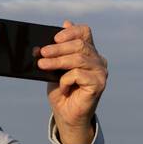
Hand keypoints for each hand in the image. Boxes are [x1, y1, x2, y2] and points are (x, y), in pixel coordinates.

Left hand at [36, 20, 107, 143]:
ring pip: (78, 58)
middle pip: (80, 45)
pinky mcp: (99, 84)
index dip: (71, 31)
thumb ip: (57, 51)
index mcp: (89, 52)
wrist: (66, 115)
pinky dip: (66, 79)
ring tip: (42, 65)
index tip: (55, 37)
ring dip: (57, 61)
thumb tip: (58, 28)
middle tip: (42, 52)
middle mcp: (98, 60)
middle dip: (58, 48)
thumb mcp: (55, 68)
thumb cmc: (62, 90)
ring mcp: (100, 71)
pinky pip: (78, 74)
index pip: (84, 32)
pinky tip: (63, 87)